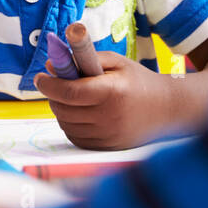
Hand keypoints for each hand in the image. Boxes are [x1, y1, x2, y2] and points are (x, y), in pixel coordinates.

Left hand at [34, 52, 172, 149]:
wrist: (167, 109)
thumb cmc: (137, 81)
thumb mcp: (115, 62)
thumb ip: (82, 59)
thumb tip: (50, 65)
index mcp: (112, 92)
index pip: (69, 91)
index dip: (49, 84)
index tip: (40, 77)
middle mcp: (110, 117)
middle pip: (63, 109)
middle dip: (53, 95)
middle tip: (55, 84)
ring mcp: (108, 136)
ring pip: (66, 124)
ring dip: (61, 109)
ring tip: (72, 98)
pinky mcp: (106, 148)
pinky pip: (75, 137)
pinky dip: (71, 124)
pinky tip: (82, 113)